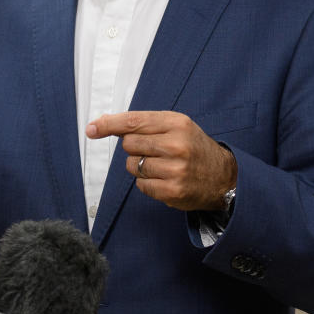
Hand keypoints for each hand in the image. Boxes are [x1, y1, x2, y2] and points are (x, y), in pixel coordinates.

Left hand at [86, 111, 236, 211]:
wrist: (222, 176)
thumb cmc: (193, 148)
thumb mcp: (176, 127)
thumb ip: (144, 124)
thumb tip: (103, 123)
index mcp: (176, 123)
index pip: (133, 122)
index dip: (108, 124)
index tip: (92, 128)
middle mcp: (176, 144)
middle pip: (129, 144)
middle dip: (134, 148)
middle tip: (154, 150)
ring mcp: (175, 169)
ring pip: (132, 166)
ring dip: (140, 167)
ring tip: (162, 166)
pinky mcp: (172, 190)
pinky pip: (140, 185)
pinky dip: (147, 183)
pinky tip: (164, 179)